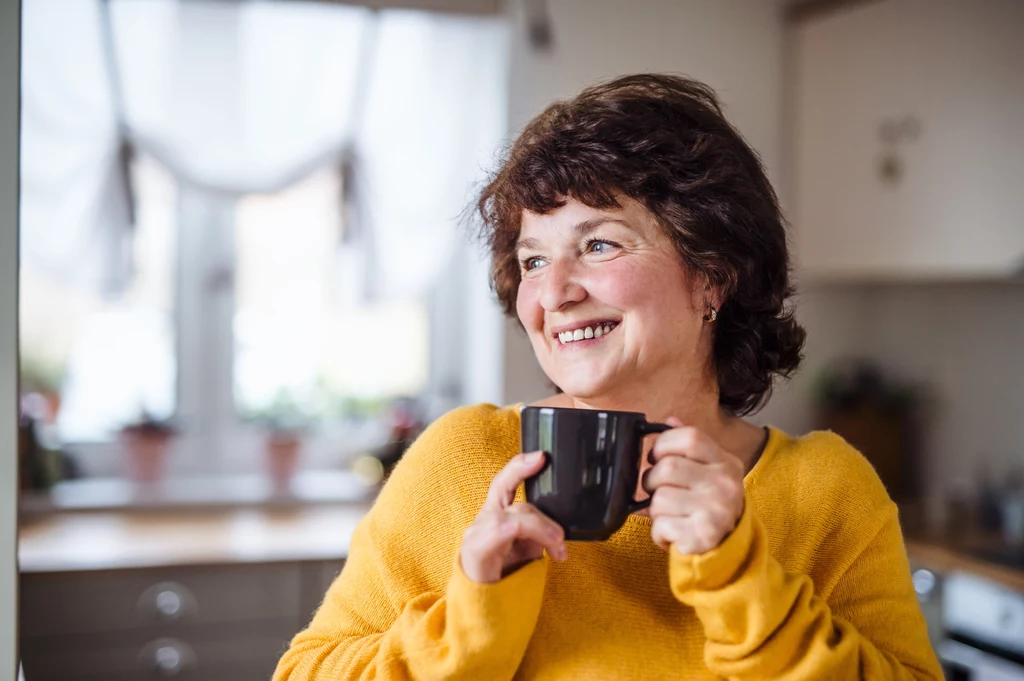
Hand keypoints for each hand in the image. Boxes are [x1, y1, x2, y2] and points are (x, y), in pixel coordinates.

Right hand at [460, 451, 567, 583]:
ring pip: (515, 518)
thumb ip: (538, 532)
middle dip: (546, 522)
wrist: (481, 609)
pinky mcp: (475, 550)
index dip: (520, 466)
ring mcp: (477, 534)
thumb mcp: (527, 549)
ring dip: (541, 531)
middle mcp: (484, 519)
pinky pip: (500, 531)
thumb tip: (560, 527)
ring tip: (557, 550)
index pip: (504, 483)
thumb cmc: (502, 576)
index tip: (541, 456)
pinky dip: (520, 531)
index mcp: (496, 514)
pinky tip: (533, 547)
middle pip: (520, 505)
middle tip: (561, 542)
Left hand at [643, 419, 745, 555]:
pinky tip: (674, 531)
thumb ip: (689, 446)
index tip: (657, 457)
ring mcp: (716, 511)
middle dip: (652, 481)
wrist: (729, 546)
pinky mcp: (702, 536)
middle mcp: (725, 484)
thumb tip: (670, 420)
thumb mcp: (708, 469)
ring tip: (671, 514)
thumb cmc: (709, 503)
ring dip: (655, 510)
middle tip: (658, 490)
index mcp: (726, 462)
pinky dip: (659, 531)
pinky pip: (660, 526)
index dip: (663, 444)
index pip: (689, 437)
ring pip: (659, 499)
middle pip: (667, 468)